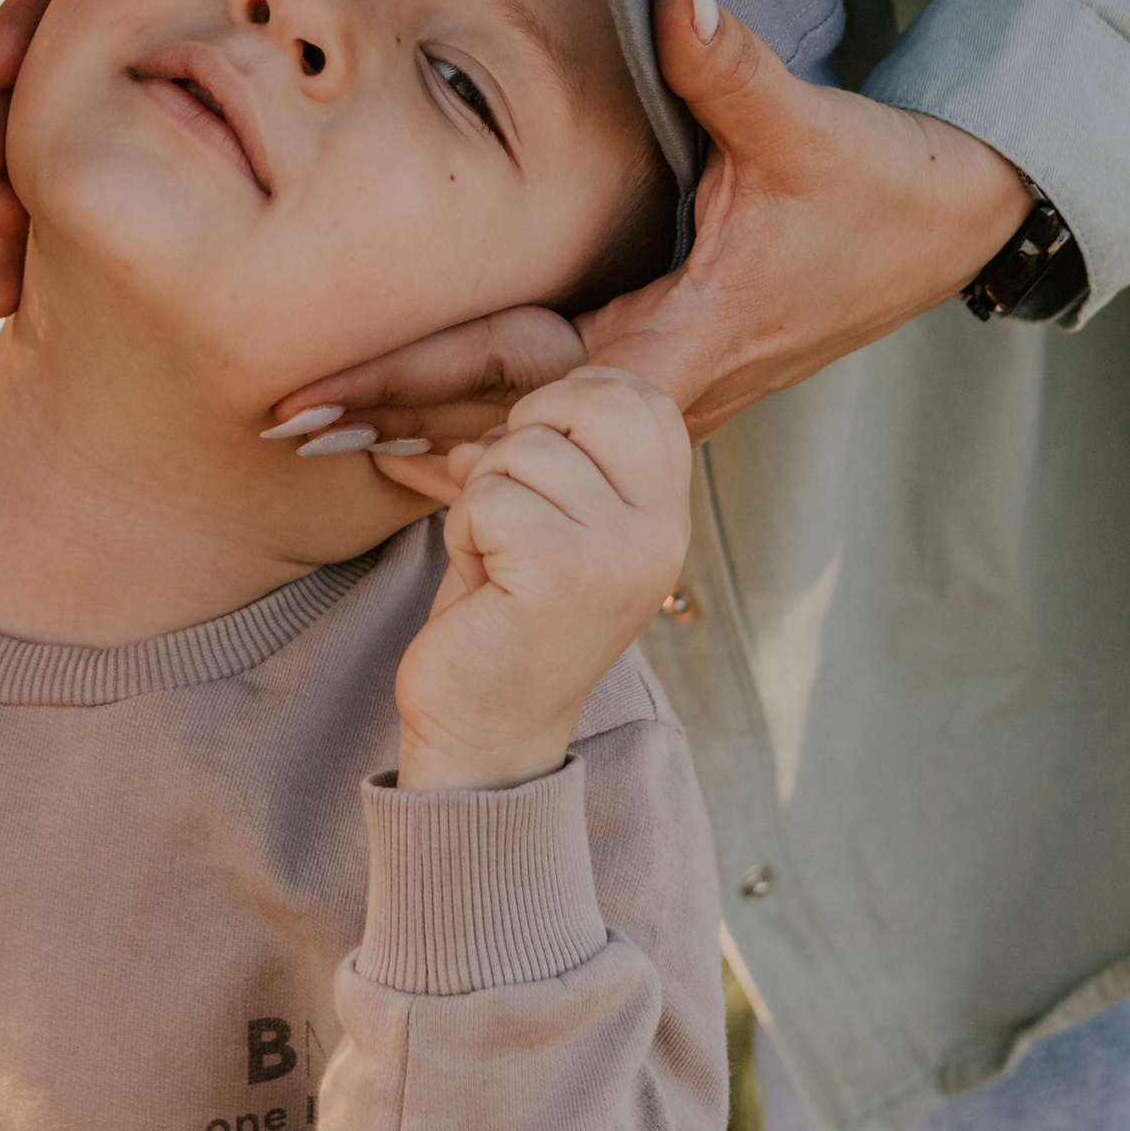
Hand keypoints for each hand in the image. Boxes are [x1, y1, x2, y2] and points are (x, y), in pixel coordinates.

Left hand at [273, 0, 1031, 451]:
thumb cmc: (889, 180)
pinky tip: (418, 428)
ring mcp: (673, 386)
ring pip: (530, 426)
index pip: (531, 379)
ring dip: (430, 427)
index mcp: (689, 334)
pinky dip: (484, 421)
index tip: (332, 398)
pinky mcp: (678, 369)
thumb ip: (730, 62)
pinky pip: (559, 410)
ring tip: (320, 433)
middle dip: (395, 420)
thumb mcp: (812, 121)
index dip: (429, 389)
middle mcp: (670, 381)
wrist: (962, 222)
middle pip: (507, 421)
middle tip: (280, 421)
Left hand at [393, 367, 690, 790]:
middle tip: (505, 494)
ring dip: (483, 494)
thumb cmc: (508, 621)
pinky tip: (482, 582)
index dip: (572, 400)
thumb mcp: (546, 525)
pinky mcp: (562, 574)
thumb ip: (541, 461)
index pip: (643, 397)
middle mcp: (661, 532)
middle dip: (527, 427)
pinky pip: (488, 496)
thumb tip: (485, 428)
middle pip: (595, 401)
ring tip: (496, 558)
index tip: (538, 453)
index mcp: (666, 517)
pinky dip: (463, 531)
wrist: (487, 732)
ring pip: (525, 449)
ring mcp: (619, 554)